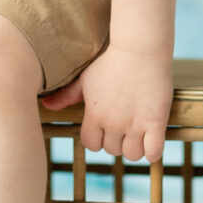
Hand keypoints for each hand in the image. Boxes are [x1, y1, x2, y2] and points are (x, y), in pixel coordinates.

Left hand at [40, 44, 171, 160]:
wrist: (140, 48)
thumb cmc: (110, 61)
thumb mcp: (85, 79)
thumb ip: (66, 96)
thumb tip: (46, 105)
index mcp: (94, 114)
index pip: (91, 144)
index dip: (98, 138)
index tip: (106, 127)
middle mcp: (113, 123)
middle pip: (113, 150)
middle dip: (117, 141)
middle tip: (124, 125)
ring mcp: (135, 124)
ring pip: (132, 154)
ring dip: (135, 147)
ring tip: (139, 132)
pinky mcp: (156, 121)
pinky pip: (153, 153)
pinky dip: (152, 152)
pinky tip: (152, 138)